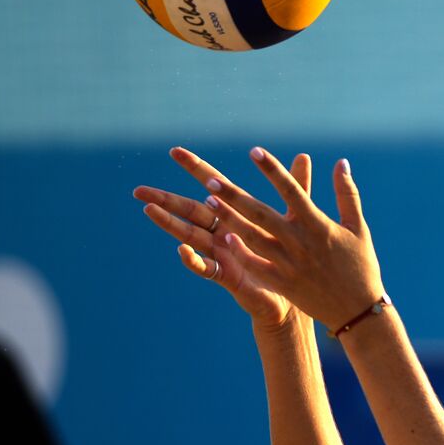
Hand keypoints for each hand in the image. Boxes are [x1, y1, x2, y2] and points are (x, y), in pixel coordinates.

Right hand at [134, 152, 315, 330]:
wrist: (296, 293)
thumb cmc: (291, 254)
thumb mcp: (294, 217)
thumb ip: (296, 186)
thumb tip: (304, 156)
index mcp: (237, 214)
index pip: (213, 185)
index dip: (196, 168)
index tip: (175, 151)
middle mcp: (224, 231)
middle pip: (190, 211)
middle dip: (165, 200)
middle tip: (139, 190)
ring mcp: (223, 253)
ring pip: (190, 236)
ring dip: (169, 224)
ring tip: (148, 211)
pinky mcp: (229, 275)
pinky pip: (207, 268)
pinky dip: (194, 260)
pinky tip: (181, 251)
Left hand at [165, 146, 384, 331]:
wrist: (358, 310)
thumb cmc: (360, 265)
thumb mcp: (358, 227)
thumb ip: (347, 194)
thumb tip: (341, 162)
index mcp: (319, 225)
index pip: (292, 191)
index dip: (273, 170)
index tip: (254, 151)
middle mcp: (300, 242)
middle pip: (262, 214)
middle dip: (235, 196)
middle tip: (210, 178)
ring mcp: (290, 264)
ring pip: (253, 238)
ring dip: (230, 219)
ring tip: (209, 201)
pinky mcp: (284, 284)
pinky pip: (258, 267)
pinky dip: (241, 253)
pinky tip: (225, 238)